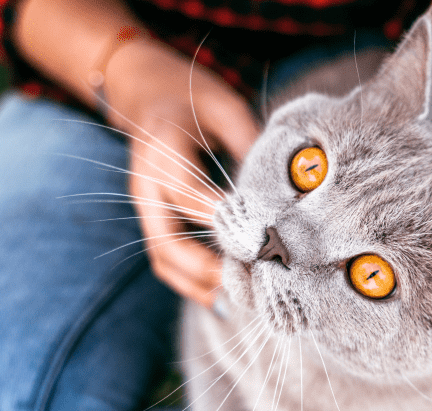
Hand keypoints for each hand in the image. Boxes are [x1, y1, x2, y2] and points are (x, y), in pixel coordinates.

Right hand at [103, 40, 259, 306]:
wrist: (145, 90)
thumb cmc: (193, 97)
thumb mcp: (225, 107)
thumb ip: (251, 144)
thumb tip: (287, 188)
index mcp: (163, 151)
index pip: (192, 196)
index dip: (226, 223)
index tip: (264, 242)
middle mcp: (145, 184)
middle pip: (167, 242)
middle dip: (209, 269)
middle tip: (253, 283)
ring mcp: (144, 205)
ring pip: (162, 259)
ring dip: (199, 284)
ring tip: (242, 298)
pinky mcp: (151, 218)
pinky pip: (164, 259)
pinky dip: (191, 282)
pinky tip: (225, 293)